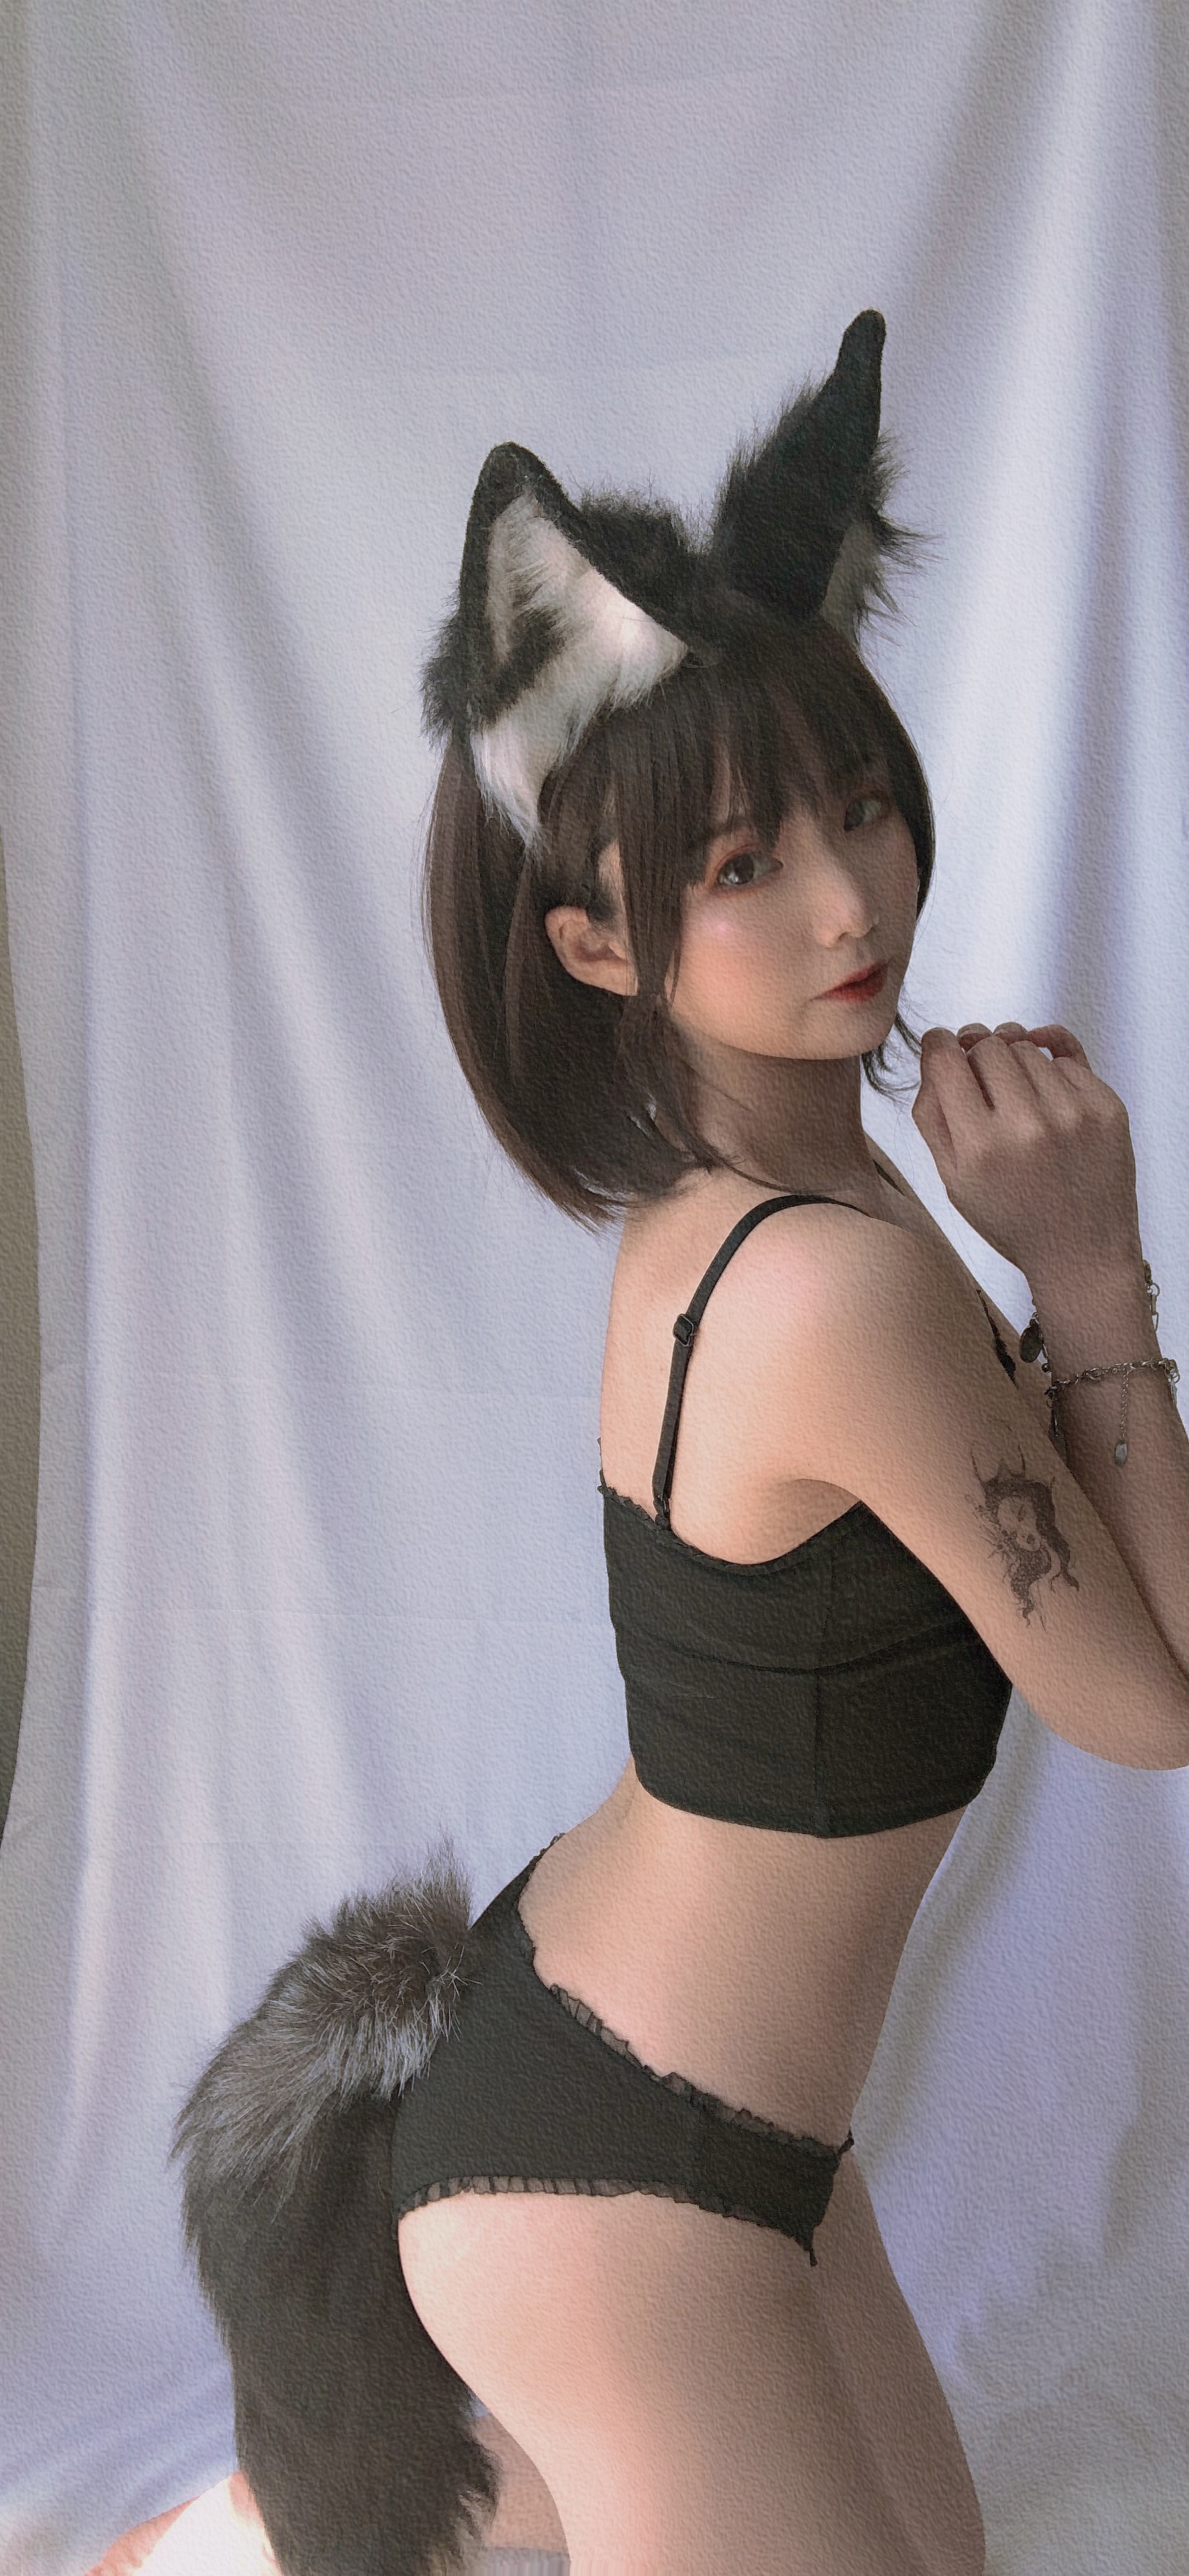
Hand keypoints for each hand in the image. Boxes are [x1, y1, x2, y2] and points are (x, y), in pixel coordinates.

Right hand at [911, 1019, 1140, 1279]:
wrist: (1081, 1253)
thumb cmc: (1011, 1218)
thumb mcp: (953, 1180)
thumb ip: (932, 1114)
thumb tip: (935, 1049)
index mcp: (980, 1147)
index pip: (947, 1059)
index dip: (939, 1044)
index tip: (943, 1045)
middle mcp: (1027, 1125)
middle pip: (988, 1045)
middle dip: (978, 1054)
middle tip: (982, 1078)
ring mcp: (1073, 1114)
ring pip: (1028, 1048)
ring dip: (1017, 1063)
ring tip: (1019, 1098)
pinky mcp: (1107, 1109)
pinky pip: (1068, 1060)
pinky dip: (1053, 1072)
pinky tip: (1048, 1099)